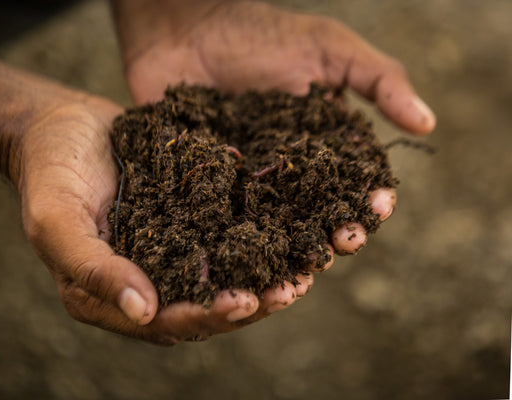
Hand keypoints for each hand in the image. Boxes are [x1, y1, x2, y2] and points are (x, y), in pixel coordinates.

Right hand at [16, 96, 280, 343]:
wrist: (61, 123)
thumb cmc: (49, 171)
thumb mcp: (56, 220)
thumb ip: (92, 269)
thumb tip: (144, 311)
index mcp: (109, 294)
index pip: (164, 320)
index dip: (206, 315)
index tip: (245, 301)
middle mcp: (145, 278)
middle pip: (203, 306)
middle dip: (249, 303)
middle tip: (290, 290)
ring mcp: (168, 249)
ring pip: (222, 275)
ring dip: (262, 276)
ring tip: (303, 269)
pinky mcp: (186, 220)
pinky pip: (225, 236)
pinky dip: (257, 238)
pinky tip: (289, 229)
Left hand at [115, 0, 419, 320]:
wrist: (188, 32)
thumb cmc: (261, 36)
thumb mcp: (328, 49)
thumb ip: (378, 80)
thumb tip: (426, 123)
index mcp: (324, 146)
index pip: (356, 180)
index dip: (370, 196)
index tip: (379, 205)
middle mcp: (290, 173)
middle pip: (320, 215)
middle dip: (338, 230)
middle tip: (346, 241)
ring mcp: (250, 186)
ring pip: (279, 231)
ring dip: (295, 252)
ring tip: (308, 267)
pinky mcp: (211, 193)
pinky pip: (229, 226)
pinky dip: (242, 247)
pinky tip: (252, 265)